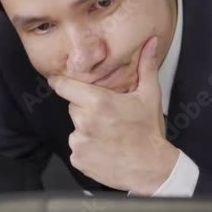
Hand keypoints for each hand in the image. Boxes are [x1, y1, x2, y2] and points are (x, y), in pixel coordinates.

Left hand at [49, 36, 178, 193]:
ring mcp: (79, 142)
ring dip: (87, 129)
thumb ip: (146, 66)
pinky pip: (77, 148)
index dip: (61, 82)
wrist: (152, 170)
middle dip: (86, 108)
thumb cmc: (149, 133)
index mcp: (98, 102)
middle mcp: (84, 122)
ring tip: (109, 135)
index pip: (63, 86)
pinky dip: (87, 148)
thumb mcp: (149, 96)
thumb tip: (151, 42)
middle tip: (108, 116)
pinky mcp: (78, 159)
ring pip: (75, 128)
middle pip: (73, 107)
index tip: (59, 81)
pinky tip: (105, 149)